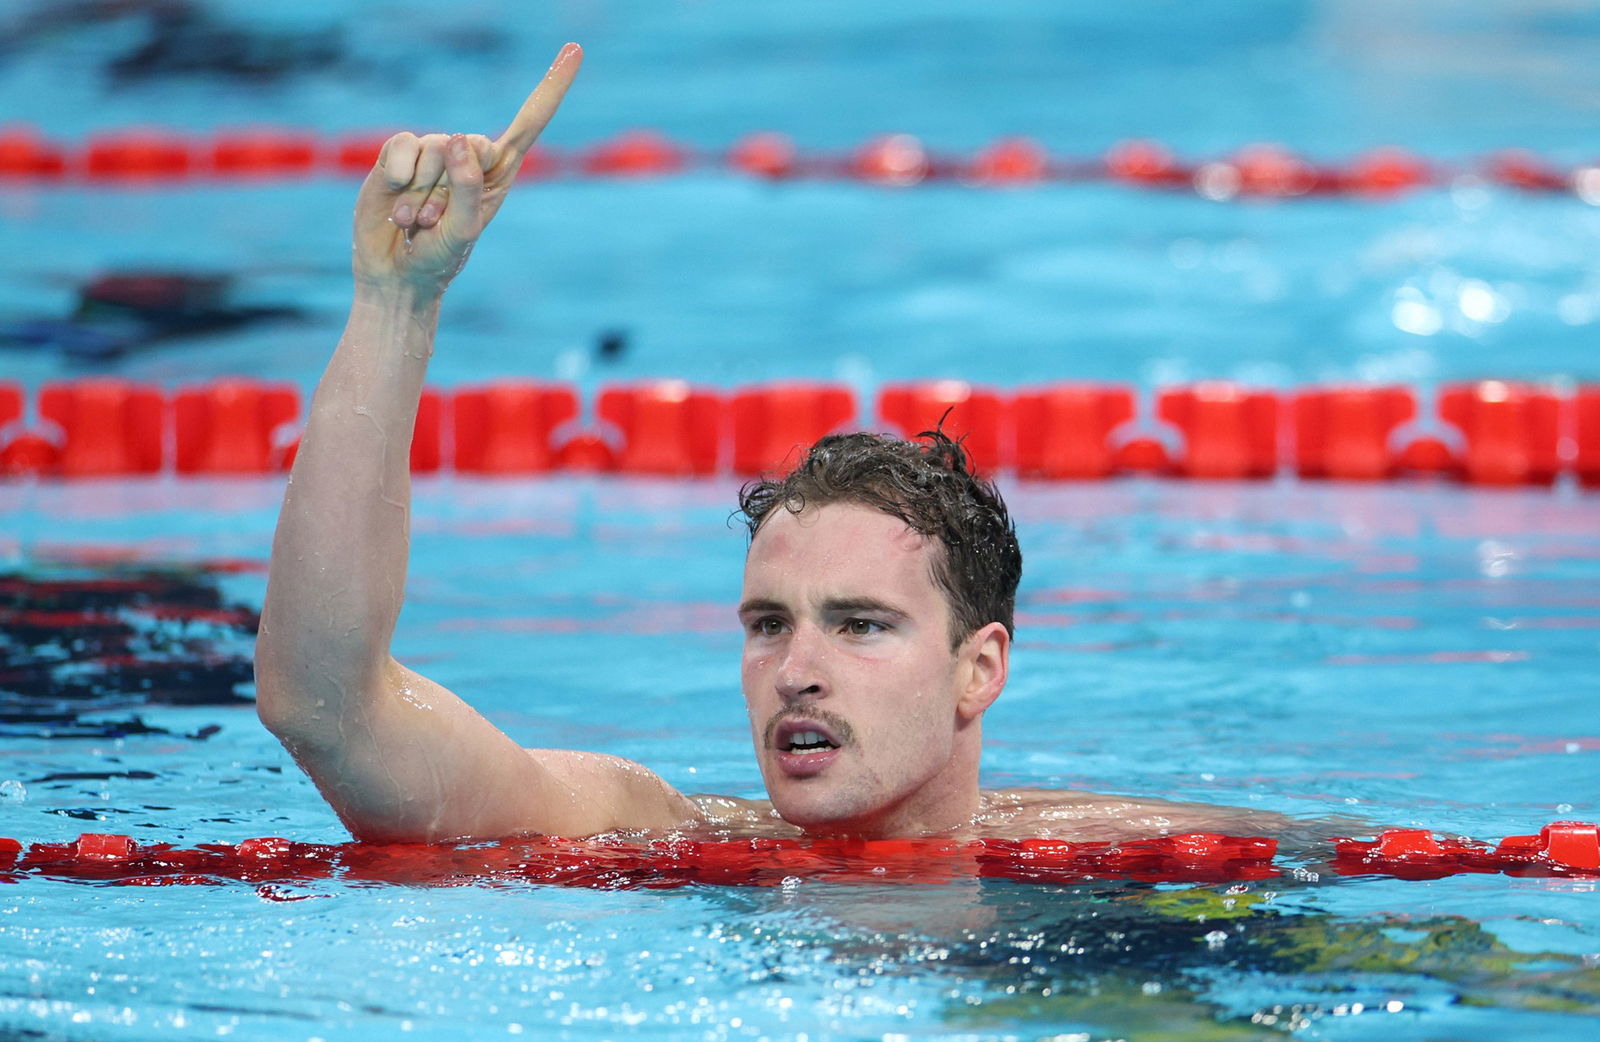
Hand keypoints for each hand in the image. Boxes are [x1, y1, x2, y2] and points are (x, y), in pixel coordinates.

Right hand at [351, 42, 582, 292]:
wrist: (395, 273)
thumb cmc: (440, 256)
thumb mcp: (463, 228)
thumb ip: (467, 185)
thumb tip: (460, 137)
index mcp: (500, 172)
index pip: (530, 122)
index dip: (551, 86)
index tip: (574, 50)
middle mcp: (470, 156)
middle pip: (471, 143)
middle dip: (450, 188)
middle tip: (437, 220)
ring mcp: (435, 153)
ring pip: (434, 148)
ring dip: (422, 194)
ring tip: (417, 219)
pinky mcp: (400, 153)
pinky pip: (403, 146)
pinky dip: (397, 177)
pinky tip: (395, 205)